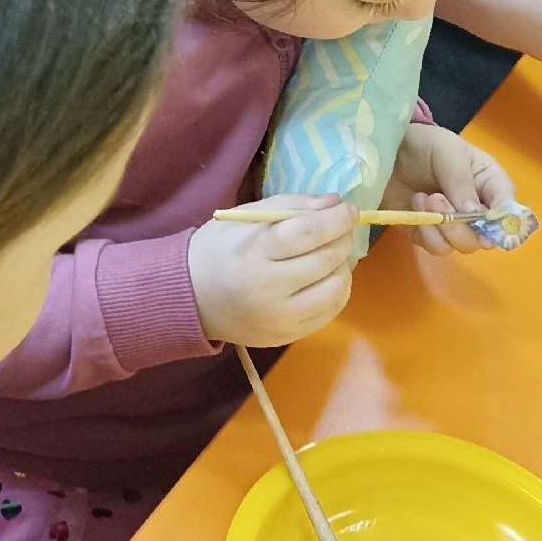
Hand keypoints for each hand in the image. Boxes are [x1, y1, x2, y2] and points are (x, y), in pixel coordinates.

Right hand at [188, 193, 354, 347]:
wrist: (192, 297)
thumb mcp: (247, 217)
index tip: (349, 210)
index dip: (336, 219)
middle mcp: (267, 289)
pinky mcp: (286, 336)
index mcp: (254, 252)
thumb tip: (336, 203)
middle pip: (325, 260)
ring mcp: (279, 317)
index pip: (307, 233)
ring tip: (332, 255)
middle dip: (344, 239)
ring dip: (343, 266)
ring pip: (335, 289)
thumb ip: (293, 206)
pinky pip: (329, 312)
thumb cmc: (221, 249)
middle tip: (342, 229)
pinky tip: (326, 278)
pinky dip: (338, 291)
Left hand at [386, 124, 525, 253]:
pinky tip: (415, 205)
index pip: (508, 210)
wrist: (390, 150)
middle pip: (485, 237)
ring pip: (463, 245)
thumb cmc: (427, 145)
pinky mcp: (430, 235)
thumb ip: (461, 182)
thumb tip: (474, 215)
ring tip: (424, 198)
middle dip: (461, 224)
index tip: (484, 223)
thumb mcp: (448, 153)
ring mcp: (455, 226)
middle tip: (437, 199)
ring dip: (442, 227)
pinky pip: (438, 248)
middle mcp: (478, 210)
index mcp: (490, 184)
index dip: (502, 222)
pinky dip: (426, 231)